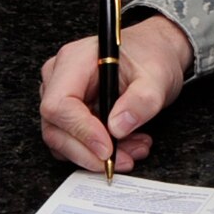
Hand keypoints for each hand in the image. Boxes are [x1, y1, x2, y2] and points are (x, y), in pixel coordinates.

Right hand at [38, 13, 192, 170]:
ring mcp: (61, 96)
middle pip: (56, 127)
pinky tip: (127, 145)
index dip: (81, 131)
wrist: (155, 53)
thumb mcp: (157, 76)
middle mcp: (60, 77)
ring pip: (64, 140)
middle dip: (90, 152)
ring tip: (134, 149)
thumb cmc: (151, 55)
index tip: (107, 149)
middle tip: (124, 160)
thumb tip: (117, 128)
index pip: (59, 104)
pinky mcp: (69, 113)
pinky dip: (99, 151)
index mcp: (74, 60)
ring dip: (97, 155)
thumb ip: (140, 101)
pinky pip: (74, 142)